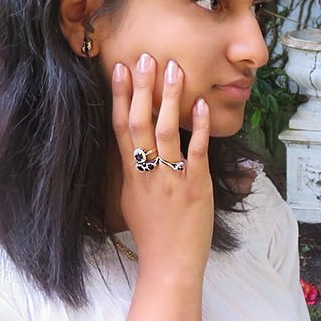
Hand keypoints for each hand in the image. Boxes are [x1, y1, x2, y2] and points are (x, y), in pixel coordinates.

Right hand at [110, 53, 212, 274]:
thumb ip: (131, 172)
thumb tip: (128, 149)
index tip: (118, 69)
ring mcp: (171, 178)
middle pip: (140, 122)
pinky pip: (196, 151)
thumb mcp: (131, 200)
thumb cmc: (152, 235)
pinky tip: (202, 104)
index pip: (120, 127)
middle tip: (145, 56)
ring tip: (174, 69)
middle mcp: (148, 172)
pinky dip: (199, 127)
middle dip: (142, 87)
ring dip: (170, 98)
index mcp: (131, 174)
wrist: (169, 264)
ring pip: (167, 130)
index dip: (118, 96)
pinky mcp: (195, 186)